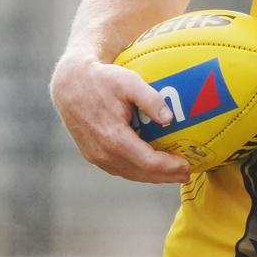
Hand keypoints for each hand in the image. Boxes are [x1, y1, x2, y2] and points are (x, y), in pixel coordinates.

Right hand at [49, 54, 190, 182]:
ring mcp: (96, 156)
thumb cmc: (102, 79)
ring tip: (173, 174)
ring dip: (153, 177)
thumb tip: (169, 117)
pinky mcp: (92, 154)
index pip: (148, 162)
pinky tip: (151, 167)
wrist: (69, 84)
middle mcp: (103, 152)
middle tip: (187, 174)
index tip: (187, 165)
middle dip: (166, 176)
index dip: (169, 166)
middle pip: (141, 173)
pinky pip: (119, 168)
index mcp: (114, 138)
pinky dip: (138, 171)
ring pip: (129, 173)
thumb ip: (150, 99)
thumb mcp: (128, 81)